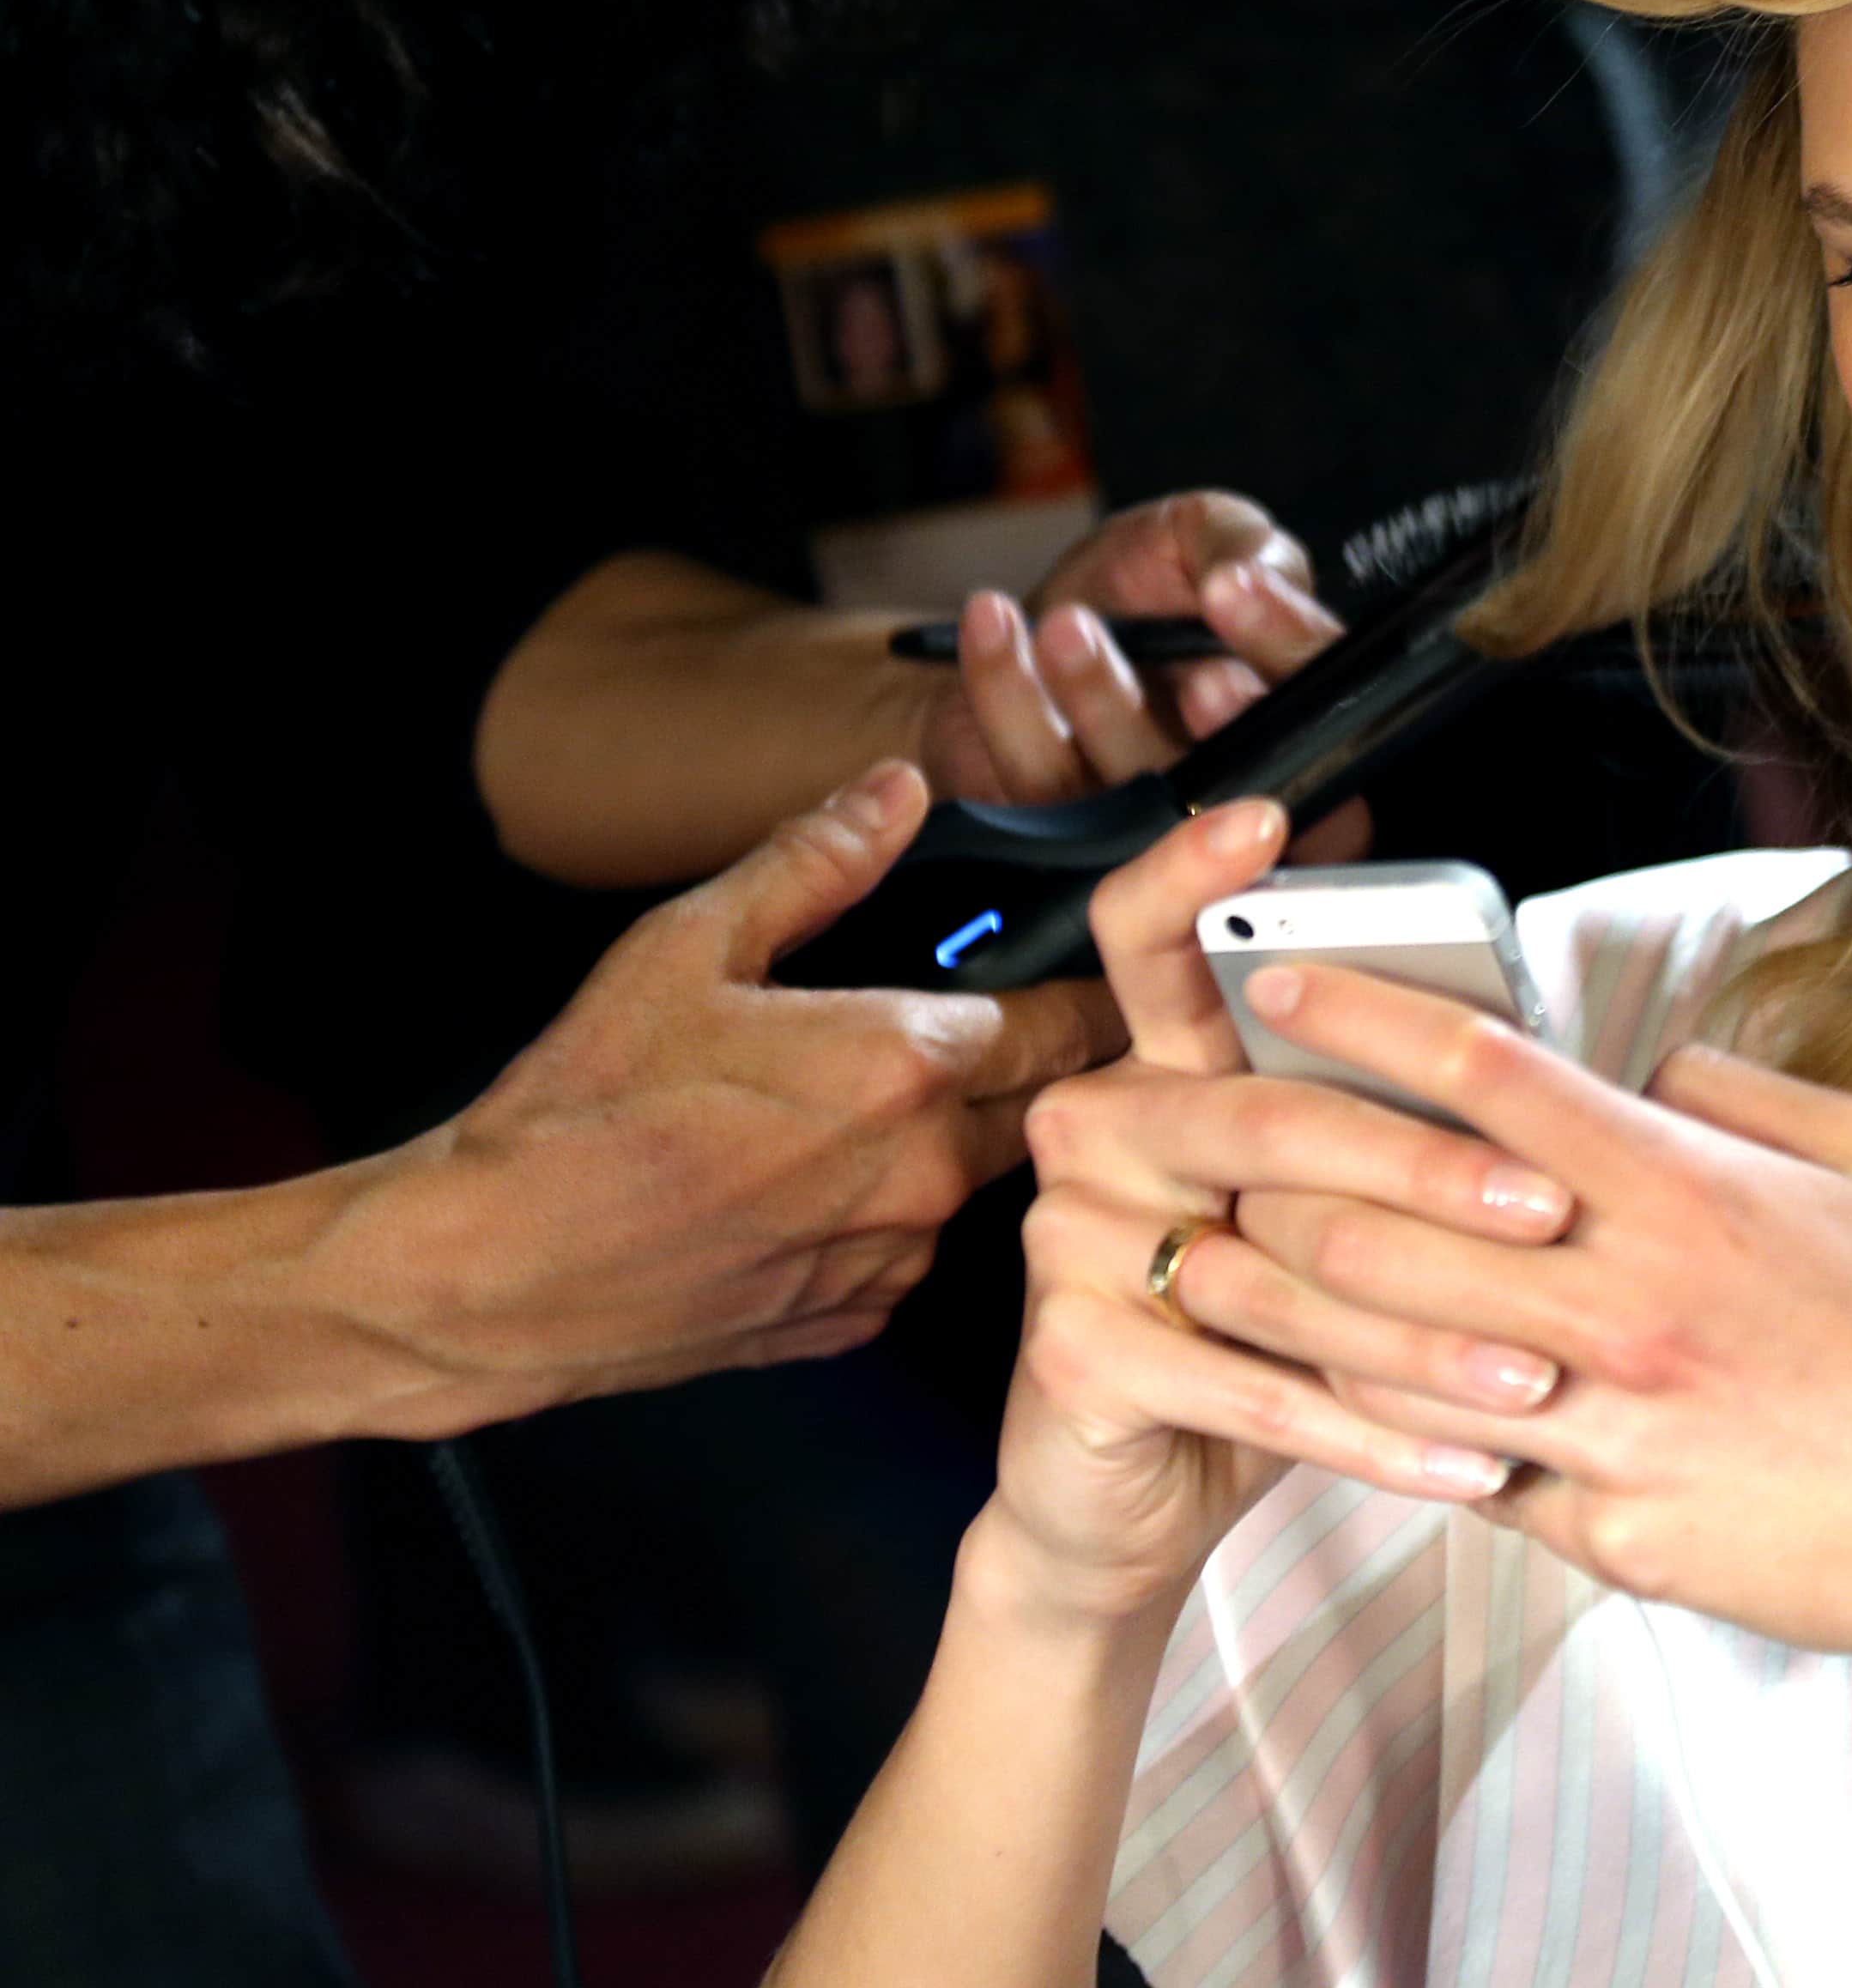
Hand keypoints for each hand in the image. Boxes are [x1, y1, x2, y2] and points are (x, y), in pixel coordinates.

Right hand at [332, 765, 1120, 1420]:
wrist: (491, 1270)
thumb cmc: (581, 1107)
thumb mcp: (688, 943)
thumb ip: (815, 861)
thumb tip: (899, 791)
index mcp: (908, 1065)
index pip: (1074, 1019)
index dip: (1091, 991)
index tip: (1099, 974)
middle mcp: (926, 1170)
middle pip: (1044, 1103)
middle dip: (1033, 1065)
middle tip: (990, 1029)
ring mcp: (895, 1257)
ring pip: (974, 1180)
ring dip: (948, 1141)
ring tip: (859, 1108)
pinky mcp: (854, 1321)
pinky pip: (909, 1251)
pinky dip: (885, 1216)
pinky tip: (807, 1187)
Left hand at [922, 492, 1344, 805]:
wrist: (1024, 626)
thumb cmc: (1131, 588)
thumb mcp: (1196, 535)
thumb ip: (1239, 540)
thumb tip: (1253, 573)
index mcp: (1295, 709)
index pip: (1332, 701)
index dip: (1286, 647)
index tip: (1235, 589)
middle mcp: (1233, 783)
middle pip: (1256, 780)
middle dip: (1221, 717)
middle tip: (1192, 669)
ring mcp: (1144, 825)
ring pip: (1139, 793)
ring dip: (1101, 698)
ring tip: (1067, 623)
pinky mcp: (1057, 836)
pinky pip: (1038, 789)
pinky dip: (1009, 696)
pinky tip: (995, 623)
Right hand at [988, 802, 1567, 1619]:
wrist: (1125, 1503)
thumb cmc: (1259, 1332)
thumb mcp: (1316, 1214)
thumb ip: (1369, 1122)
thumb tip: (1526, 1052)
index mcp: (1159, 1069)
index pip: (1149, 942)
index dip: (1192, 876)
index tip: (1265, 818)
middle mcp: (1099, 1132)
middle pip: (1266, 1116)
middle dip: (1428, 1168)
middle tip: (1551, 1208)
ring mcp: (1067, 1242)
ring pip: (1279, 1273)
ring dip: (1430, 1338)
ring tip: (1542, 1377)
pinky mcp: (1072, 1357)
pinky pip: (1255, 1392)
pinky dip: (1379, 1438)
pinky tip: (1474, 1463)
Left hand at [1151, 958, 1851, 1676]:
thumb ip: (1743, 1099)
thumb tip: (1649, 1070)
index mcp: (1688, 1189)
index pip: (1482, 1077)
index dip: (1358, 1019)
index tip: (1272, 982)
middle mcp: (1632, 1298)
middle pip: (1388, 1224)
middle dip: (1273, 1181)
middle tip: (1209, 1154)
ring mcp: (1619, 1427)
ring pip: (1395, 1365)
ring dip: (1292, 1317)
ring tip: (1217, 1283)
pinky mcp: (1623, 1539)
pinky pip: (1478, 1485)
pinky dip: (1406, 1445)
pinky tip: (1354, 1421)